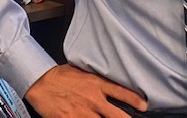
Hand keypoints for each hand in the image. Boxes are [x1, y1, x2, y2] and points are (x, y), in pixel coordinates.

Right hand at [24, 64, 147, 117]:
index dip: (135, 100)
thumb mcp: (85, 73)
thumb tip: (110, 86)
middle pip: (117, 114)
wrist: (42, 82)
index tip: (144, 106)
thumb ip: (98, 81)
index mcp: (97, 84)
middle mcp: (93, 99)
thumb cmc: (62, 76)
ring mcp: (82, 113)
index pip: (121, 92)